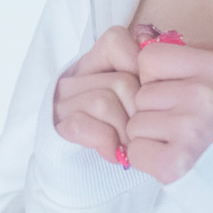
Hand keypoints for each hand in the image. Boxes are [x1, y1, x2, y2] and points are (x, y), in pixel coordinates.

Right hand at [52, 25, 141, 163]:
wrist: (83, 171)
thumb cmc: (120, 136)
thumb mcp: (136, 102)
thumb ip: (146, 78)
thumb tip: (156, 59)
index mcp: (93, 64)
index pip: (115, 41)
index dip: (140, 70)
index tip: (146, 99)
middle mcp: (73, 78)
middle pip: (121, 81)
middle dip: (139, 114)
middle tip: (142, 134)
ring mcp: (62, 102)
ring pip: (103, 102)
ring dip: (123, 131)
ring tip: (128, 146)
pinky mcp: (55, 127)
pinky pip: (83, 125)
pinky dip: (105, 142)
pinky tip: (112, 152)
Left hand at [123, 38, 212, 183]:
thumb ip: (189, 55)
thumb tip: (142, 40)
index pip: (149, 58)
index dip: (155, 76)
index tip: (172, 90)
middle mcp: (202, 95)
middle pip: (140, 94)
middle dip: (153, 110)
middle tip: (182, 123)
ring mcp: (188, 130)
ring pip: (135, 124)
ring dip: (151, 135)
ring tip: (180, 141)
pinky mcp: (175, 163)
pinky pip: (136, 151)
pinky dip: (149, 158)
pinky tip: (173, 157)